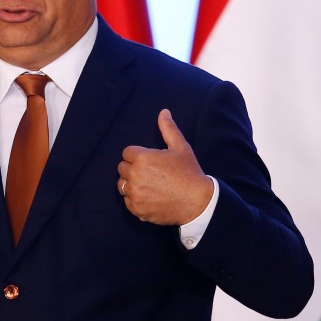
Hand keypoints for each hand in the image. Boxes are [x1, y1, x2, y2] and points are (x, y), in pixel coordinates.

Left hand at [117, 109, 212, 224]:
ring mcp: (135, 194)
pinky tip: (150, 196)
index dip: (138, 156)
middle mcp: (135, 176)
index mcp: (143, 158)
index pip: (127, 153)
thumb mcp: (181, 147)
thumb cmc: (189, 172)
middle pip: (122, 168)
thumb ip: (168, 129)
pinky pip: (127, 200)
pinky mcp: (136, 209)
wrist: (198, 202)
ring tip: (149, 185)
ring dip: (131, 184)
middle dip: (133, 168)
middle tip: (151, 173)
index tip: (151, 162)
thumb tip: (163, 112)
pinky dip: (135, 199)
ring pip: (122, 185)